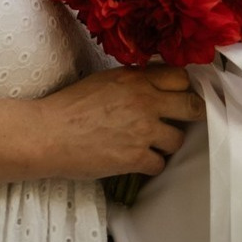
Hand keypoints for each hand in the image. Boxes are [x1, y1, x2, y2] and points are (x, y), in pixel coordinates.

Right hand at [37, 66, 202, 179]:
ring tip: (152, 143)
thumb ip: (133, 81)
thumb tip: (152, 84)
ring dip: (168, 143)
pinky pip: (160, 164)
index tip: (182, 94)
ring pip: (178, 139)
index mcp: (135, 79)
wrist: (49, 134)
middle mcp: (144, 101)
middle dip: (193, 114)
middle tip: (186, 119)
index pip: (180, 77)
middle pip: (192, 106)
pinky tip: (138, 160)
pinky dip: (151, 164)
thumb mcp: (104, 81)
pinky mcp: (136, 157)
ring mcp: (143, 130)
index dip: (183, 87)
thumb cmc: (69, 107)